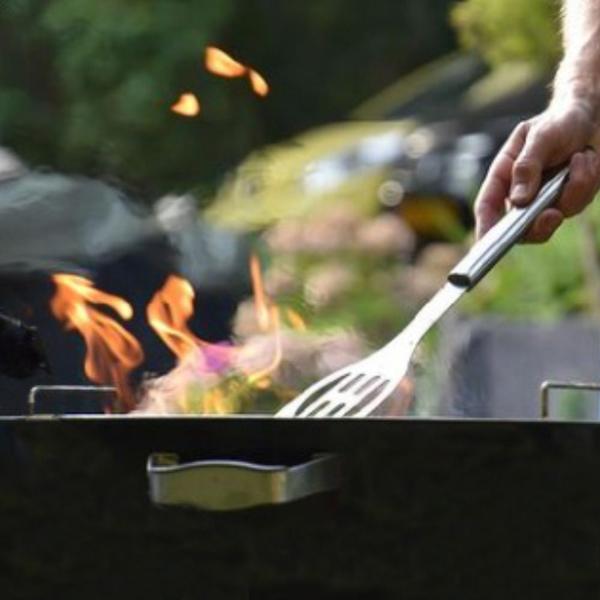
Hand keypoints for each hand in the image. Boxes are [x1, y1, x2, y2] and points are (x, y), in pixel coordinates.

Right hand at [474, 101, 599, 240]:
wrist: (590, 116)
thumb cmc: (559, 120)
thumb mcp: (540, 136)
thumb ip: (527, 167)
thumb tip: (518, 201)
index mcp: (503, 176)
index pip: (488, 207)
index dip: (485, 227)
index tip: (486, 243)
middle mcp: (521, 193)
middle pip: (520, 227)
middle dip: (539, 225)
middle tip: (553, 215)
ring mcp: (544, 199)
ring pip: (555, 216)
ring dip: (574, 188)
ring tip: (581, 157)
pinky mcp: (567, 200)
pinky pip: (578, 205)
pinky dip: (588, 183)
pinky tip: (586, 160)